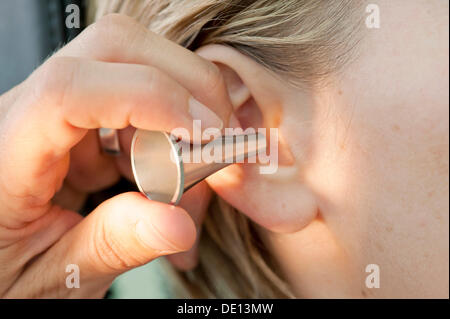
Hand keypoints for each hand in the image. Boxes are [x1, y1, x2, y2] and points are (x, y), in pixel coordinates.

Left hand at [0, 14, 231, 297]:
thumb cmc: (7, 272)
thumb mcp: (56, 275)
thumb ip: (112, 246)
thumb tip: (177, 223)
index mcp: (4, 155)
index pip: (68, 90)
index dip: (148, 97)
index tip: (204, 132)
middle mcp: (24, 112)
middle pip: (113, 48)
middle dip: (184, 84)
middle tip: (216, 138)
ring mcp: (53, 106)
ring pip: (134, 63)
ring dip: (180, 110)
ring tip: (182, 180)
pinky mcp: (77, 115)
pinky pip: (137, 95)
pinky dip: (169, 128)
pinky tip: (161, 176)